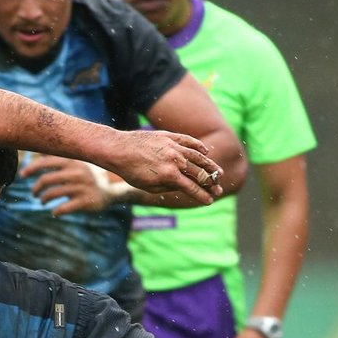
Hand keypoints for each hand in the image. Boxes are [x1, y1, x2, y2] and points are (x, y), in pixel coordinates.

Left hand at [22, 155, 121, 214]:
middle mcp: (76, 172)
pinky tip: (55, 212)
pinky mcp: (85, 202)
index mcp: (73, 160)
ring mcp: (81, 187)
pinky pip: (63, 208)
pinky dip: (55, 211)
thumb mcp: (77, 162)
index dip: (31, 168)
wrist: (112, 190)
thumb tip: (38, 152)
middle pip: (46, 179)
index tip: (22, 174)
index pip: (46, 162)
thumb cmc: (89, 175)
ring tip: (42, 201)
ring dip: (43, 199)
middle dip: (36, 188)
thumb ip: (60, 158)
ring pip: (52, 194)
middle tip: (34, 193)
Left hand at [102, 130, 221, 205]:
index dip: (202, 195)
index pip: (191, 187)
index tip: (209, 200)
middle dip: (210, 183)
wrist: (119, 149)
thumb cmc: (130, 171)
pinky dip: (199, 146)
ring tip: (218, 173)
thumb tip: (182, 186)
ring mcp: (173, 146)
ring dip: (210, 165)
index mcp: (169, 175)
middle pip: (199, 173)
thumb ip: (167, 186)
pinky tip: (206, 152)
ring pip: (198, 156)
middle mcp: (175, 160)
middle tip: (218, 189)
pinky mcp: (169, 136)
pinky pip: (188, 141)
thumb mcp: (148, 186)